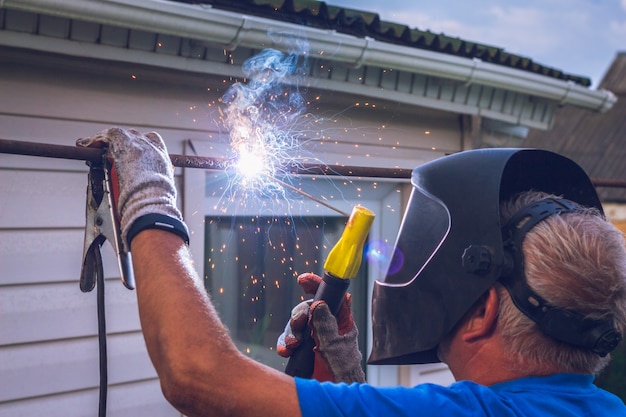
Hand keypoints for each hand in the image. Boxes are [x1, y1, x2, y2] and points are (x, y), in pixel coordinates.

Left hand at [77, 128, 184, 250]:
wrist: (152, 200)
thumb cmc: (157, 202)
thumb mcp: (161, 191)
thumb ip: (155, 185)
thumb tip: (156, 195)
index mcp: (163, 158)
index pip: (153, 142)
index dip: (140, 145)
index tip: (131, 151)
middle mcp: (152, 147)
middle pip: (135, 136)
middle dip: (121, 141)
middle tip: (106, 150)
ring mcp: (139, 144)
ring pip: (121, 134)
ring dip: (105, 139)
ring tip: (91, 145)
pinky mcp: (124, 143)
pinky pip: (107, 136)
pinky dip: (95, 139)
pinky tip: (84, 145)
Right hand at [277, 273, 364, 382]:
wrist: (335, 393)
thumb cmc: (345, 371)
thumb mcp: (336, 346)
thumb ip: (326, 325)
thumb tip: (318, 304)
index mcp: (339, 320)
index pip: (330, 296)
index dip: (317, 284)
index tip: (303, 280)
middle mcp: (324, 326)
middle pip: (307, 308)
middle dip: (299, 313)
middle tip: (299, 323)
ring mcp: (312, 338)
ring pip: (295, 324)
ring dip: (291, 331)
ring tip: (293, 344)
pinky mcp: (301, 351)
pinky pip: (288, 341)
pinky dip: (284, 344)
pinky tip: (286, 351)